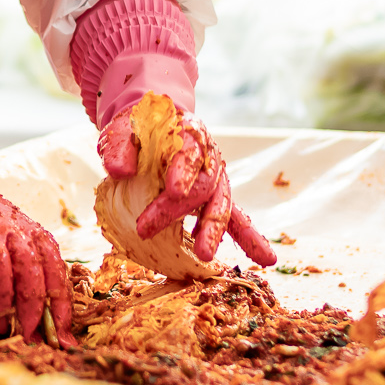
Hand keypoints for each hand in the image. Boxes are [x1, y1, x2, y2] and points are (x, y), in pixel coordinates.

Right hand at [0, 192, 70, 340]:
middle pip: (47, 264)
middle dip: (52, 307)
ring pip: (28, 269)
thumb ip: (1, 280)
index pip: (53, 259)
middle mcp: (12, 219)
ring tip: (24, 335)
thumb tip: (25, 322)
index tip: (64, 330)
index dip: (61, 296)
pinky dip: (1, 300)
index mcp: (18, 223)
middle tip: (49, 340)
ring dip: (29, 307)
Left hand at [97, 101, 276, 267]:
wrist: (154, 124)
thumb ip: (119, 146)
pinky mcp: (216, 197)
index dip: (183, 169)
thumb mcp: (122, 130)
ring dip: (214, 229)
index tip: (173, 190)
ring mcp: (214, 178)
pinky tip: (266, 260)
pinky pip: (237, 219)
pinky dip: (251, 239)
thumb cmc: (139, 129)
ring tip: (205, 253)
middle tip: (146, 229)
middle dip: (176, 209)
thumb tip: (119, 171)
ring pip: (221, 203)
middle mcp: (208, 155)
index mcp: (187, 132)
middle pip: (201, 184)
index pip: (189, 151)